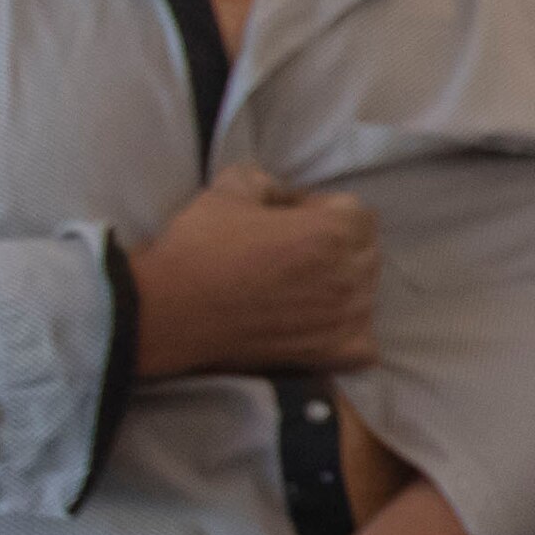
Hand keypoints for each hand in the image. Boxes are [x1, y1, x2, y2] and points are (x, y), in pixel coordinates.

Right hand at [130, 169, 380, 379]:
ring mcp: (344, 318)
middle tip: (291, 254)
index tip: (290, 220)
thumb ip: (268, 181)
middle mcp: (348, 275)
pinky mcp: (330, 353)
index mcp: (333, 232)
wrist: (167, 309)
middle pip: (366, 253)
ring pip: (366, 295)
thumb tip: (284, 193)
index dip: (322, 211)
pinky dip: (348, 336)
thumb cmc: (198, 247)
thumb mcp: (230, 189)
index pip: (357, 214)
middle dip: (336, 247)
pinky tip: (319, 326)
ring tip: (297, 288)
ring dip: (341, 288)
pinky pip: (363, 345)